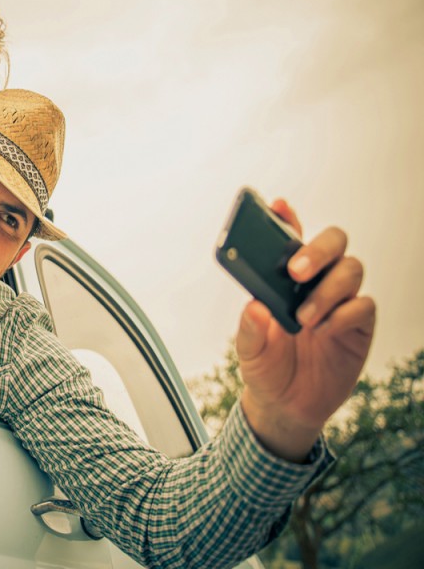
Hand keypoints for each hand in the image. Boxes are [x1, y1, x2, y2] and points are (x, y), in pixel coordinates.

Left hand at [236, 199, 375, 460]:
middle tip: (295, 271)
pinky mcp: (358, 326)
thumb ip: (250, 328)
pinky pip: (363, 305)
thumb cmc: (267, 367)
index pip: (290, 239)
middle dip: (316, 249)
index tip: (278, 205)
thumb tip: (255, 307)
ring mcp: (339, 301)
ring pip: (350, 269)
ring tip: (303, 318)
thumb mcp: (249, 350)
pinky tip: (325, 330)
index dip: (287, 218)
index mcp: (285, 280)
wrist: (288, 406)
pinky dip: (344, 314)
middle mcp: (316, 283)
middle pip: (332, 243)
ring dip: (327, 289)